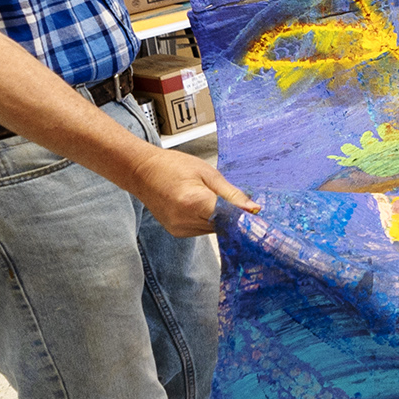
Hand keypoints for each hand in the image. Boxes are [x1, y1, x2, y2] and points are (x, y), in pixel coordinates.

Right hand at [136, 150, 257, 237]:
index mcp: (193, 202)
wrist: (142, 172)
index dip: (244, 216)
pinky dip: (208, 219)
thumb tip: (253, 209)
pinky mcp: (178, 232)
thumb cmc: (172, 166)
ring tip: (210, 197)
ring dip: (220, 217)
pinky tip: (201, 205)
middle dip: (233, 215)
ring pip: (214, 229)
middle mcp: (185, 220)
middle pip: (223, 226)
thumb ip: (231, 194)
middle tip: (235, 200)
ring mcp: (179, 229)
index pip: (229, 218)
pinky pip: (203, 229)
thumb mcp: (208, 173)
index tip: (256, 214)